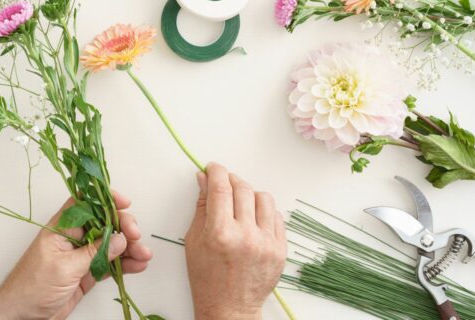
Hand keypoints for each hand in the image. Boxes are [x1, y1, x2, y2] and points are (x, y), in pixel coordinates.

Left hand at [0, 192, 152, 319]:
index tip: (124, 202)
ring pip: (110, 245)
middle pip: (104, 223)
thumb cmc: (31, 288)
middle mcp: (73, 239)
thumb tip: (120, 239)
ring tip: (144, 255)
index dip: (105, 199)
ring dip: (129, 248)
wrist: (21, 316)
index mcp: (61, 229)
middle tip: (136, 236)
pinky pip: (110, 264)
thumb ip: (95, 253)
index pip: (85, 203)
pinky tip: (137, 265)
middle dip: (123, 227)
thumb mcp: (65, 267)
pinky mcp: (86, 274)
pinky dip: (125, 264)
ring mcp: (81, 256)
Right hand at [185, 163, 286, 319]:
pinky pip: (277, 216)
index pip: (221, 187)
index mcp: (220, 233)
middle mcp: (246, 236)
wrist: (229, 308)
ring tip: (240, 204)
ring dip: (250, 195)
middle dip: (231, 180)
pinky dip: (264, 212)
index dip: (217, 171)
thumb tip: (205, 179)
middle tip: (224, 184)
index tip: (213, 168)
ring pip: (263, 198)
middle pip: (243, 188)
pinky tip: (253, 219)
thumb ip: (202, 206)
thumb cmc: (207, 278)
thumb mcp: (194, 240)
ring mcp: (266, 243)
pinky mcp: (280, 250)